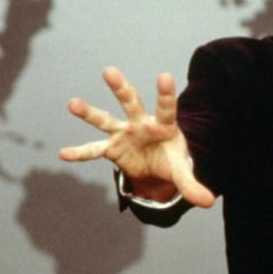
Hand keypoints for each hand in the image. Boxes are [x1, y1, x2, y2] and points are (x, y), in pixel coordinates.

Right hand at [59, 67, 214, 206]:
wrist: (156, 164)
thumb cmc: (171, 159)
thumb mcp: (181, 171)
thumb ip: (192, 185)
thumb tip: (209, 202)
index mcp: (164, 125)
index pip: (166, 108)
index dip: (165, 94)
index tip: (164, 76)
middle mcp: (141, 123)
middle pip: (131, 102)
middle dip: (121, 88)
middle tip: (109, 71)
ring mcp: (123, 133)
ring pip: (106, 120)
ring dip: (89, 113)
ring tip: (72, 104)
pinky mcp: (112, 148)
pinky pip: (93, 150)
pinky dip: (80, 154)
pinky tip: (64, 154)